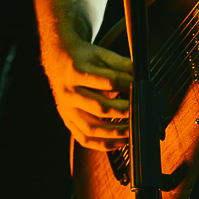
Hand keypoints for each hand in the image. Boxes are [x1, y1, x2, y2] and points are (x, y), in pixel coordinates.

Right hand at [41, 30, 133, 149]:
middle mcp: (69, 93)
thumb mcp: (101, 54)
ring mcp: (66, 110)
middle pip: (99, 107)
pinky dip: (103, 144)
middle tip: (140, 109)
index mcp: (77, 71)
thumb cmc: (83, 59)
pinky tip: (120, 142)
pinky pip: (84, 139)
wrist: (57, 61)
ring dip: (115, 132)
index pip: (107, 81)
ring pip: (91, 128)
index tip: (140, 86)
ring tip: (133, 130)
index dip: (127, 85)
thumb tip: (141, 75)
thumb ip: (121, 64)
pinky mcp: (67, 121)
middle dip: (123, 110)